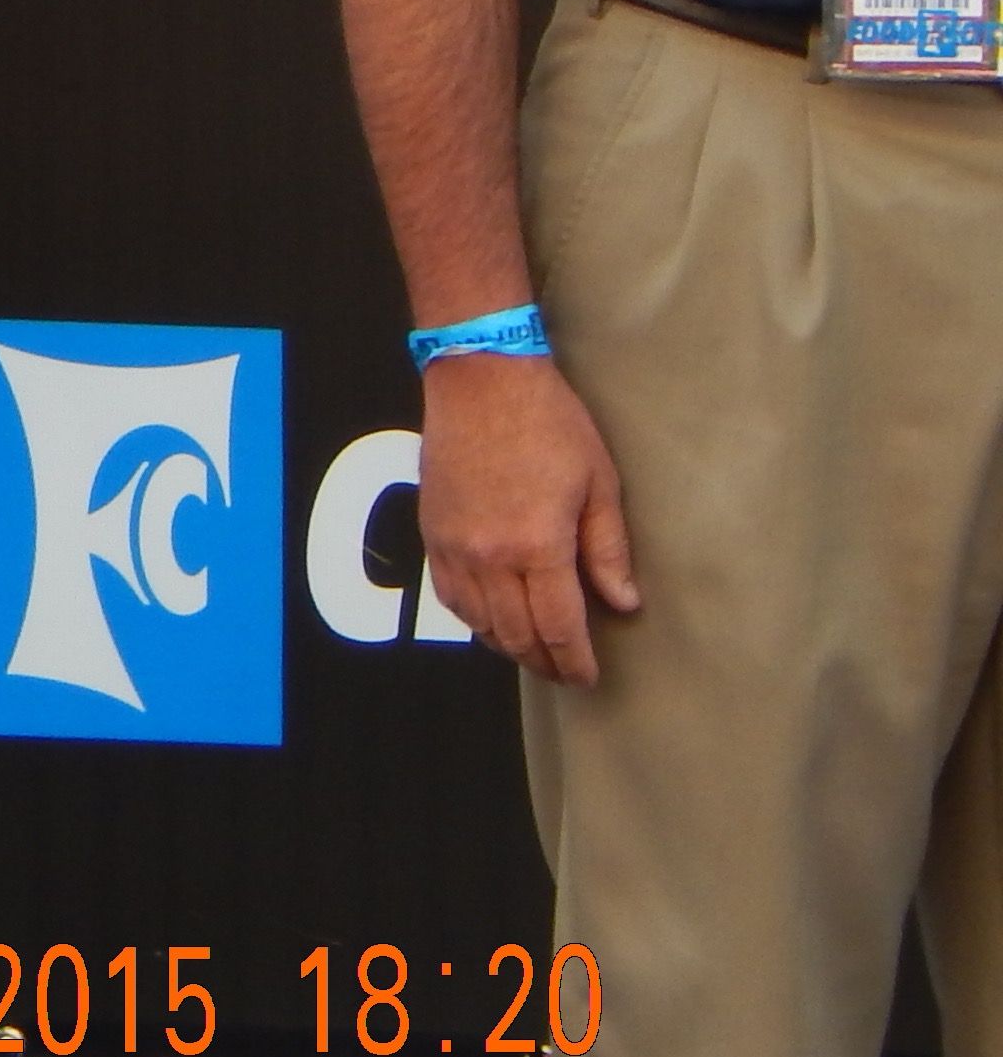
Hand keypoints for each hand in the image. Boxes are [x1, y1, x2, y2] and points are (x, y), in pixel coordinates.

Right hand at [418, 354, 639, 683]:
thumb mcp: (599, 483)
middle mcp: (490, 555)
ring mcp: (455, 545)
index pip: (558, 627)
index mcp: (538, 545)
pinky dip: (472, 619)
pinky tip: (490, 619)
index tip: (588, 677)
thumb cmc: (548, 423)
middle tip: (565, 672)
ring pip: (478, 622)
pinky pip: (449, 594)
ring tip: (532, 651)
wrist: (481, 380)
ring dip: (507, 645)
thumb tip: (623, 602)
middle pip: (515, 634)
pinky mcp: (433, 531)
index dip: (575, 661)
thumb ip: (608, 550)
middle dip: (544, 662)